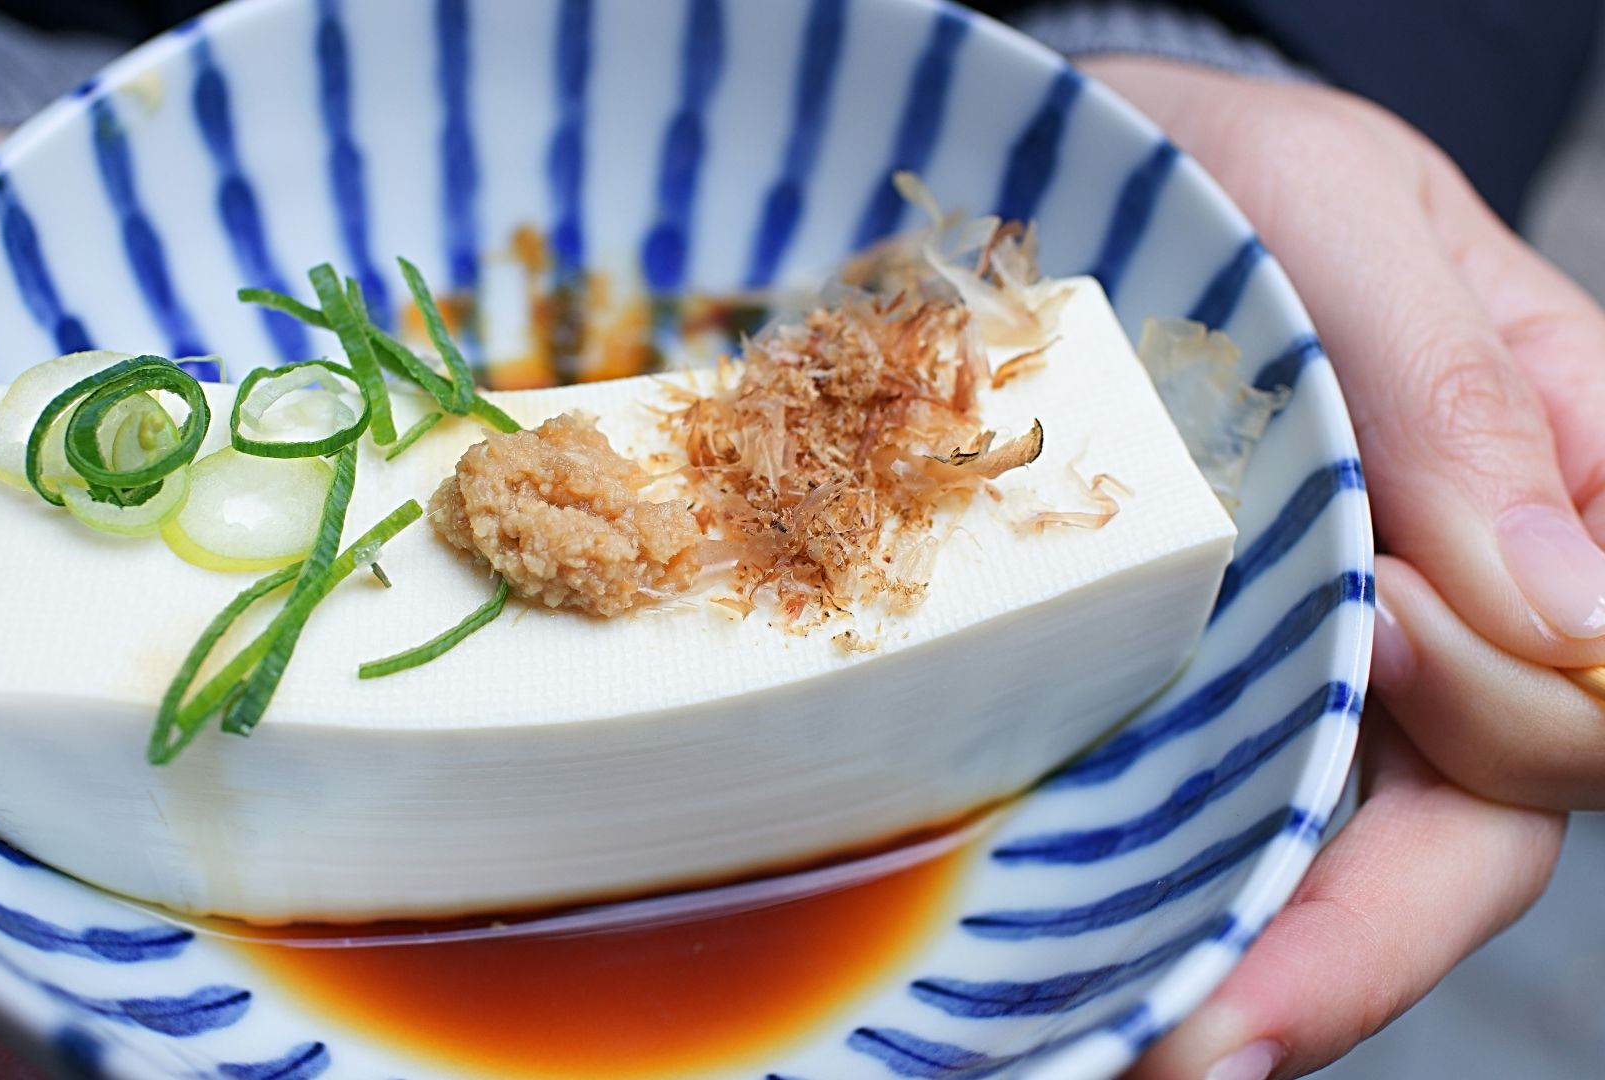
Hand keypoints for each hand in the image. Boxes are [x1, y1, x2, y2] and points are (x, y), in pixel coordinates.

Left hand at [1081, 56, 1590, 1077]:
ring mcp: (1340, 662)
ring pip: (1356, 860)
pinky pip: (1235, 822)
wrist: (1087, 183)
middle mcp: (1468, 604)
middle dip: (1357, 935)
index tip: (1377, 654)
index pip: (1594, 676)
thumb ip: (1459, 397)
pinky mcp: (1215, 688)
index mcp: (1560, 484)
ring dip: (1267, 968)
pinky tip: (1117, 973)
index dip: (1507, 709)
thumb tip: (1562, 618)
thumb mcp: (1340, 218)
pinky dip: (1191, 906)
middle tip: (1210, 1030)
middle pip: (1481, 821)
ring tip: (1152, 1049)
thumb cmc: (1227, 174)